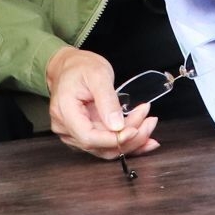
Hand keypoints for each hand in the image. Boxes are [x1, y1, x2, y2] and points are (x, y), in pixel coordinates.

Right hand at [46, 46, 158, 162]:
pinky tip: (144, 139)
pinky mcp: (86, 133)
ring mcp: (75, 133)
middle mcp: (66, 128)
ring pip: (105, 148)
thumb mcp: (98, 75)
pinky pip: (106, 144)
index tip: (135, 130)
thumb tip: (117, 126)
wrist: (71, 66)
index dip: (113, 139)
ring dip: (131, 140)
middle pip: (99, 145)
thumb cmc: (81, 67)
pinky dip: (126, 141)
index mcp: (65, 113)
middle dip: (128, 138)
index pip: (88, 137)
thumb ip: (107, 100)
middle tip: (150, 122)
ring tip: (149, 124)